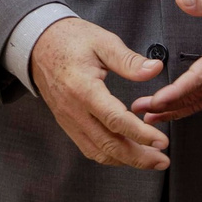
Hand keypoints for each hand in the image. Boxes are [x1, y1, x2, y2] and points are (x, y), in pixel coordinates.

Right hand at [28, 16, 170, 171]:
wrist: (38, 45)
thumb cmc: (70, 40)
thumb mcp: (102, 41)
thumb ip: (128, 60)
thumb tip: (155, 69)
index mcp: (83, 89)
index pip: (115, 120)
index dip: (140, 134)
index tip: (162, 141)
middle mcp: (74, 110)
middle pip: (108, 144)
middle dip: (138, 157)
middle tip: (163, 161)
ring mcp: (68, 119)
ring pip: (98, 151)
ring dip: (126, 160)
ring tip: (150, 159)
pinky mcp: (67, 123)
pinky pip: (89, 147)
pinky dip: (110, 155)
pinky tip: (127, 153)